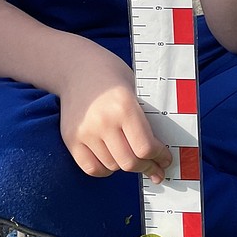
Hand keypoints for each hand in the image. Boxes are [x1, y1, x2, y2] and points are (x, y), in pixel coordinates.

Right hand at [58, 60, 171, 182]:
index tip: (165, 160)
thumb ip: (144, 120)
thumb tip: (158, 152)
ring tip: (133, 159)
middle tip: (154, 169)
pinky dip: (104, 169)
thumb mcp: (134, 90)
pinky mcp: (71, 139)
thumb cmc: (110, 76)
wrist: (76, 67)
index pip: (145, 147)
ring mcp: (85, 132)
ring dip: (125, 167)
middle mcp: (103, 121)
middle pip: (130, 162)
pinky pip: (91, 168)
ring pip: (112, 167)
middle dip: (147, 168)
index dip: (159, 157)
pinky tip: (112, 161)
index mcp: (124, 106)